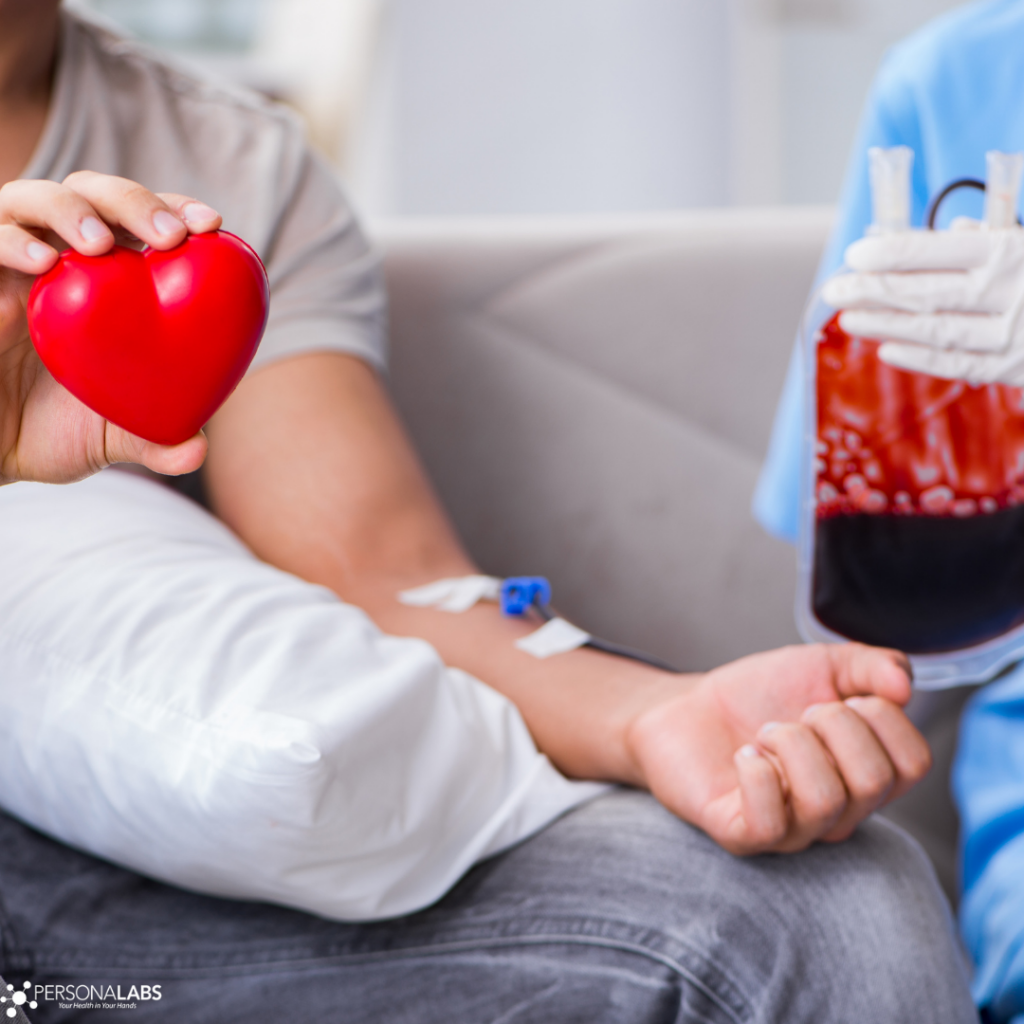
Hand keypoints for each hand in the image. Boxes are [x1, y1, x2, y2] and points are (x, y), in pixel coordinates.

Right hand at [0, 171, 220, 483]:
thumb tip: (196, 451)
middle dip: (133, 202)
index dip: (174, 211)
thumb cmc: (46, 432)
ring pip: (30, 198)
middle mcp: (53, 258)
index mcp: (101, 281)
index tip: (211, 226)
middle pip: (90, 194)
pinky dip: (9, 240)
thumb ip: (154, 441)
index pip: (138, 223)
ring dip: (71, 209)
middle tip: (168, 235)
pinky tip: (42, 260)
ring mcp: (4, 263)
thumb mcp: (109, 439)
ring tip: (101, 243)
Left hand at [625, 643, 929, 854]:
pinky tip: (742, 755)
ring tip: (764, 733)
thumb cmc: (757, 695)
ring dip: (790, 743)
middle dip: (832, 723)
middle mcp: (840, 813)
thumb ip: (871, 665)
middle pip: (875, 781)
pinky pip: (769, 821)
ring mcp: (792, 830)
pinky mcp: (742, 836)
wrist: (685, 707)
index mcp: (866, 776)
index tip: (840, 696)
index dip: (881, 715)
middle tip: (796, 713)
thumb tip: (905, 685)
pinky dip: (755, 773)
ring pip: (825, 800)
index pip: (913, 763)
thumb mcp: (821, 665)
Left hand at [821, 221, 1023, 383]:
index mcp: (1011, 250)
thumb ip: (992, 238)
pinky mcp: (1015, 368)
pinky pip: (957, 364)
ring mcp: (1012, 333)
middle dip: (874, 291)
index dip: (891, 253)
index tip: (854, 253)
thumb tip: (949, 235)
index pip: (937, 251)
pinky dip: (918, 357)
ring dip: (886, 325)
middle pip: (925, 292)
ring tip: (849, 318)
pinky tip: (886, 349)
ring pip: (935, 330)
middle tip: (833, 289)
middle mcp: (1011, 290)